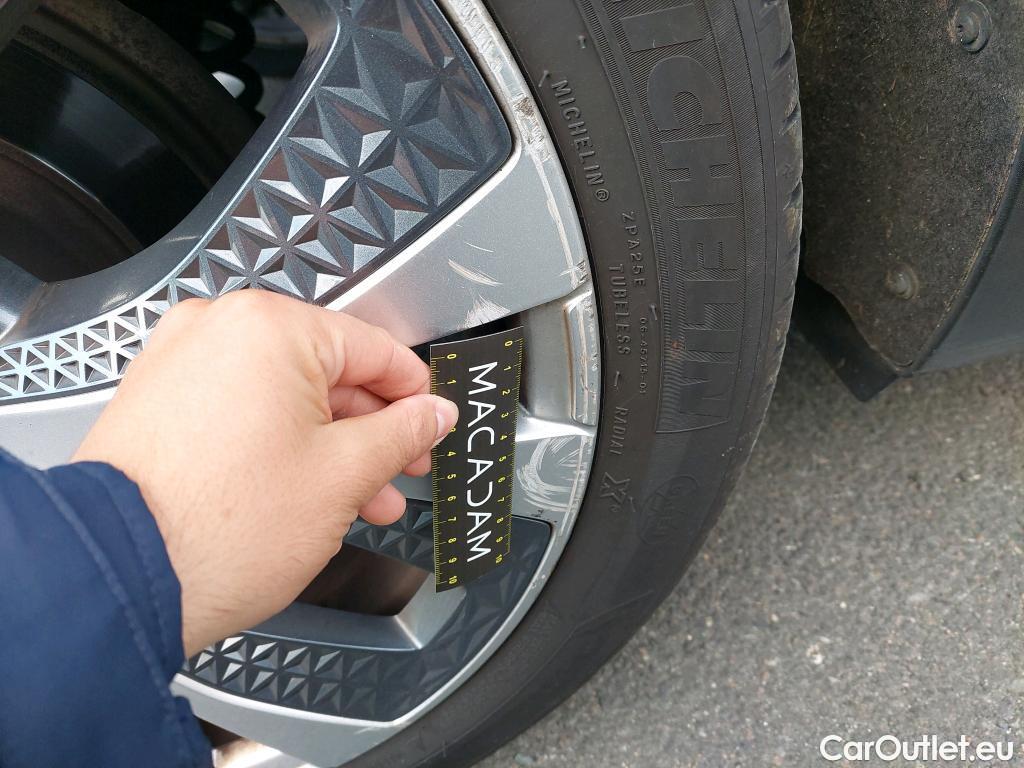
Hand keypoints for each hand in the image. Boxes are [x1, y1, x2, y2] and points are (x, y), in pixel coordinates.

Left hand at [74, 291, 457, 656]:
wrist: (119, 578)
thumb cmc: (216, 529)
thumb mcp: (344, 476)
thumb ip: (401, 433)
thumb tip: (432, 414)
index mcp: (269, 327)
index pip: (374, 348)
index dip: (415, 394)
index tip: (431, 423)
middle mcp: (217, 331)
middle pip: (327, 373)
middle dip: (372, 433)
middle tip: (398, 471)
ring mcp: (180, 365)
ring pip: (283, 397)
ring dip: (329, 447)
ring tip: (358, 499)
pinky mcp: (157, 403)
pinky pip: (240, 411)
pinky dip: (278, 445)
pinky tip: (303, 490)